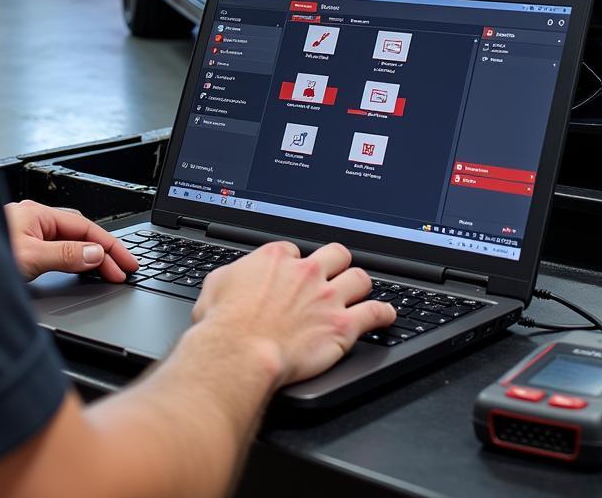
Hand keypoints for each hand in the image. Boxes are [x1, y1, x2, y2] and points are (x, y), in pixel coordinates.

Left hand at [5, 200, 139, 282]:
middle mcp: (33, 220)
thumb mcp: (29, 258)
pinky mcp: (20, 248)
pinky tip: (80, 269)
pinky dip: (73, 260)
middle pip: (79, 233)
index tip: (127, 264)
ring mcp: (26, 233)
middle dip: (104, 252)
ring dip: (90, 256)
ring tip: (109, 272)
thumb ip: (65, 256)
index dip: (110, 247)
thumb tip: (95, 254)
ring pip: (68, 242)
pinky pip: (56, 250)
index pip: (84, 228)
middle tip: (124, 272)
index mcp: (37, 214)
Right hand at [192, 241, 395, 386]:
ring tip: (358, 292)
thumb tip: (237, 278)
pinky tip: (385, 315)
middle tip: (332, 274)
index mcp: (276, 258)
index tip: (292, 276)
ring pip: (359, 277)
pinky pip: (376, 313)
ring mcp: (328, 298)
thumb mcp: (216, 284)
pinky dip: (384, 313)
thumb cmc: (224, 324)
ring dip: (359, 285)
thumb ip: (235, 274)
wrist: (240, 352)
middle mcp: (306, 272)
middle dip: (335, 263)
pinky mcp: (342, 326)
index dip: (294, 264)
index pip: (295, 250)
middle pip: (336, 253)